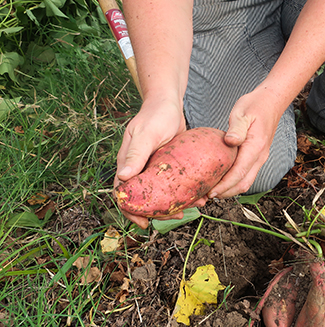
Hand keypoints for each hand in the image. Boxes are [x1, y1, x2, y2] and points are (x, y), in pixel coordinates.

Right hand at [114, 98, 187, 228]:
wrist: (169, 103)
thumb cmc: (155, 116)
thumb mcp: (146, 135)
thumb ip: (135, 155)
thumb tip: (123, 178)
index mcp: (128, 164)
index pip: (123, 194)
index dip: (131, 211)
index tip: (144, 223)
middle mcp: (139, 169)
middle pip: (145, 198)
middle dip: (160, 211)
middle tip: (179, 215)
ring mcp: (154, 168)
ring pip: (162, 193)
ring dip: (175, 203)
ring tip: (194, 206)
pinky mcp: (169, 165)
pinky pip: (175, 183)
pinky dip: (185, 190)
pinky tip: (200, 193)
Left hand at [207, 87, 281, 198]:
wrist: (271, 102)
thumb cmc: (255, 105)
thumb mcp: (243, 112)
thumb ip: (237, 128)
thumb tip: (230, 141)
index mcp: (256, 147)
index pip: (240, 172)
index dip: (225, 185)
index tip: (210, 191)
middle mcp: (260, 156)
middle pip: (244, 183)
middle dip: (226, 192)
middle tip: (206, 196)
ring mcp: (260, 158)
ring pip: (246, 182)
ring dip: (230, 190)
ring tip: (211, 191)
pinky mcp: (257, 158)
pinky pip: (246, 175)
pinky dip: (234, 182)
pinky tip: (221, 180)